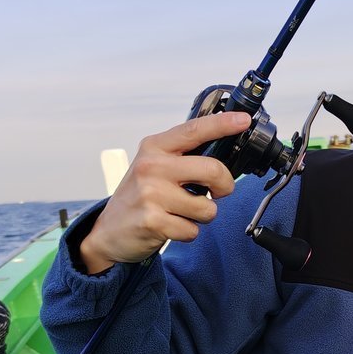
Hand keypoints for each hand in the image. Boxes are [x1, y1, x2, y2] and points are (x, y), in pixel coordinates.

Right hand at [78, 112, 249, 271]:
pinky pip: (193, 230)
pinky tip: (171, 226)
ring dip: (202, 215)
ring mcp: (151, 194)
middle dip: (225, 186)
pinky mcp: (152, 221)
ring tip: (182, 212)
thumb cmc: (140, 197)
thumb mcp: (155, 167)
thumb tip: (223, 155)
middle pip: (213, 170)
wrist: (109, 230)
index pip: (194, 130)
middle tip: (218, 192)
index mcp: (155, 148)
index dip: (222, 124)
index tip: (243, 121)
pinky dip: (188, 232)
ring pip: (207, 207)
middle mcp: (152, 166)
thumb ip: (183, 157)